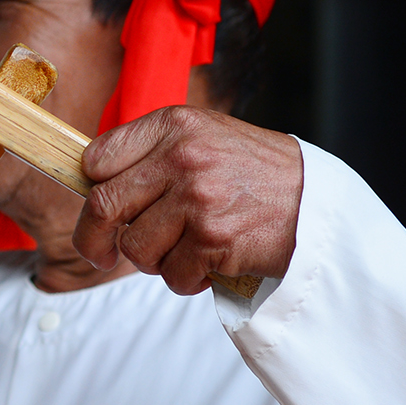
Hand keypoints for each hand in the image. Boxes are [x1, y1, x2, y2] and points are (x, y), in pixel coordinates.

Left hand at [72, 105, 303, 293]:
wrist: (316, 201)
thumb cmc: (253, 174)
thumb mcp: (205, 138)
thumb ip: (154, 153)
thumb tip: (94, 185)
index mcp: (174, 125)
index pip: (97, 158)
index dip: (89, 191)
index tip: (95, 210)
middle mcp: (182, 157)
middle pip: (103, 206)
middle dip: (94, 240)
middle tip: (99, 255)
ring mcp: (198, 198)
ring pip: (137, 248)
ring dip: (154, 261)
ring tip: (184, 250)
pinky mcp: (214, 239)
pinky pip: (172, 274)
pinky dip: (185, 279)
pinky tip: (208, 264)